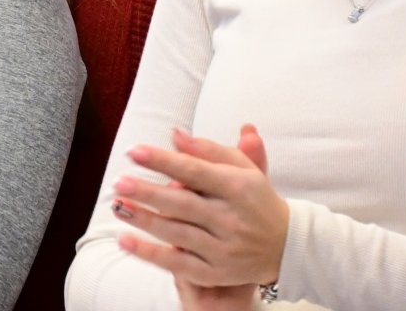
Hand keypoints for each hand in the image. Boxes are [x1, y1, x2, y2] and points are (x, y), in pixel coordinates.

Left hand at [113, 124, 288, 289]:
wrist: (288, 247)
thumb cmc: (256, 199)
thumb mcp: (243, 169)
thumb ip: (210, 150)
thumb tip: (175, 133)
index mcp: (239, 188)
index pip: (196, 171)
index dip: (163, 161)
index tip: (133, 151)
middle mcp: (232, 219)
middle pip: (184, 204)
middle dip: (149, 193)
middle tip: (119, 182)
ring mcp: (225, 248)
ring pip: (178, 234)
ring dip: (145, 220)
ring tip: (118, 205)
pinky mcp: (217, 272)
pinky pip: (179, 264)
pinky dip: (150, 254)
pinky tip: (124, 241)